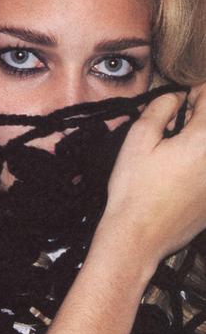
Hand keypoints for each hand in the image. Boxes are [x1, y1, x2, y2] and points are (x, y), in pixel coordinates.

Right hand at [99, 83, 205, 266]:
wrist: (138, 239)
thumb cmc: (134, 192)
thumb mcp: (137, 140)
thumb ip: (159, 108)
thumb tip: (174, 98)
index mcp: (205, 139)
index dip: (192, 95)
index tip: (176, 106)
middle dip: (197, 121)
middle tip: (171, 132)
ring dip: (197, 145)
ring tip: (175, 157)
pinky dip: (198, 170)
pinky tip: (178, 180)